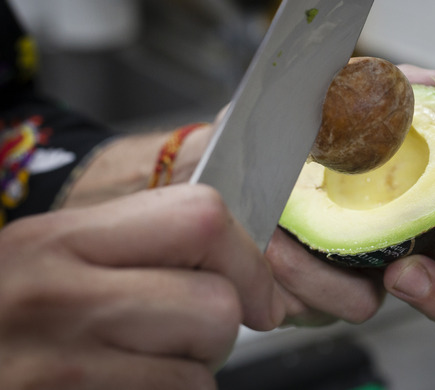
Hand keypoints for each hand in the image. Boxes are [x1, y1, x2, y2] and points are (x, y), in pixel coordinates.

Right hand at [0, 185, 283, 389]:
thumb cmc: (4, 312)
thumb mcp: (46, 255)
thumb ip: (130, 242)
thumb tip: (232, 251)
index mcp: (58, 238)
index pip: (201, 218)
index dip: (246, 258)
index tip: (254, 290)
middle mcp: (58, 298)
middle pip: (216, 306)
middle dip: (219, 328)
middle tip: (188, 334)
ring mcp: (62, 369)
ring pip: (200, 373)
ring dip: (191, 373)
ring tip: (146, 364)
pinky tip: (125, 388)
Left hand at [265, 65, 434, 325]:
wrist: (234, 150)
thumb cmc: (303, 127)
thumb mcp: (354, 94)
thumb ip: (410, 93)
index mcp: (421, 202)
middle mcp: (396, 247)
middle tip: (408, 275)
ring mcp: (350, 277)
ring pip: (370, 305)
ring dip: (334, 281)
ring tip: (294, 247)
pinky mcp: (302, 298)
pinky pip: (307, 304)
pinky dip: (293, 274)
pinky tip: (273, 246)